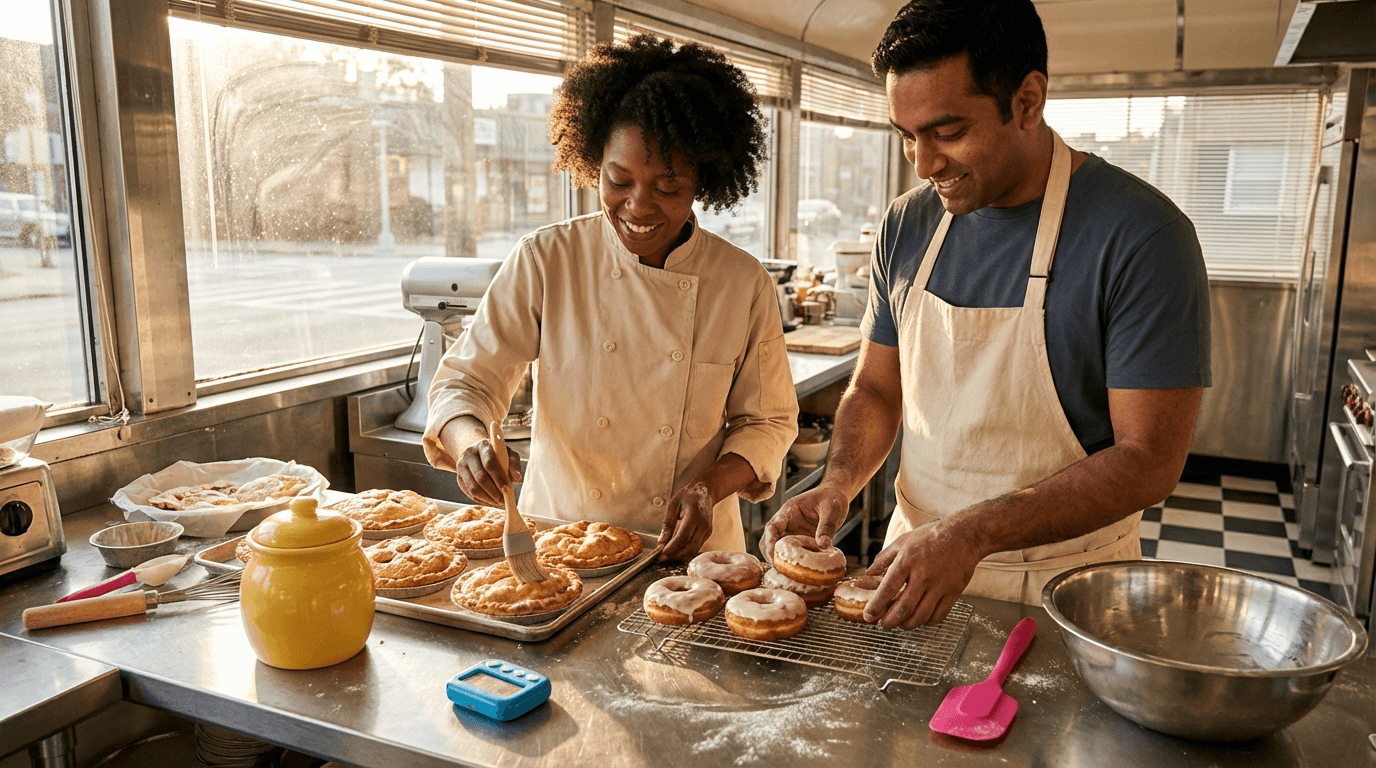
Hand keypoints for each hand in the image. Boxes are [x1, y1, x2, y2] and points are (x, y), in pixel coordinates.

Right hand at [453, 438, 522, 506]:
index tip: (508, 489)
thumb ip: (514, 464)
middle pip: (480, 477)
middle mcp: (469, 454)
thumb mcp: (508, 454)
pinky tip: (491, 501)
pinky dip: (482, 500)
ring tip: (499, 502)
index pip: (489, 463)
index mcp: (483, 445)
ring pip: (473, 488)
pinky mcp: (459, 478)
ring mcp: (461, 466)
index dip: (499, 478)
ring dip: (488, 498)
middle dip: (494, 492)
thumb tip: (518, 479)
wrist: (478, 453)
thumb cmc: (497, 454)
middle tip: (504, 500)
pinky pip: (469, 493)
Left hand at [657, 481, 713, 560]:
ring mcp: (707, 531)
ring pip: (693, 549)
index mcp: (694, 516)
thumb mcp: (673, 505)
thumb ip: (667, 523)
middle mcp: (703, 525)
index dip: (672, 547)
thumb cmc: (688, 495)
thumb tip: (662, 541)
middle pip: (690, 547)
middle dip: (675, 555)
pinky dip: (685, 549)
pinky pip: (696, 546)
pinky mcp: (708, 534)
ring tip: (667, 554)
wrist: (705, 492)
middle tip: (662, 558)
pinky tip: (676, 548)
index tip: (661, 553)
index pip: (683, 537)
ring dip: (680, 554)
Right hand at [759, 484, 849, 565]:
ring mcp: (791, 533)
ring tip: (790, 575)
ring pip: (776, 548)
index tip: (774, 558)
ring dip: (780, 561)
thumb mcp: (832, 510)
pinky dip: (792, 563)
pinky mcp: (799, 541)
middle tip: (781, 571)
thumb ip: (827, 526)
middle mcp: (786, 523)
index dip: (770, 543)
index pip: (772, 527)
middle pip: (768, 540)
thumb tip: (824, 546)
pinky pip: (791, 553)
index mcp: (789, 512)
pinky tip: (801, 573)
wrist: (835, 496)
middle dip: (770, 556)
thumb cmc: (832, 499)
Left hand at [863, 519, 981, 626]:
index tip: (868, 616)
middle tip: (882, 624)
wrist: (964, 536)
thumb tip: (868, 574)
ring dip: (907, 624)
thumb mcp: (903, 541)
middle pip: (904, 608)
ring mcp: (940, 585)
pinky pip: (938, 616)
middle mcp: (923, 575)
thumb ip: (883, 559)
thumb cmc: (931, 537)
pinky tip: (919, 618)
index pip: (888, 588)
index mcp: (907, 560)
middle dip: (889, 621)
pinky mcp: (953, 592)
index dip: (876, 606)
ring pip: (921, 616)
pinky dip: (926, 622)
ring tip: (899, 623)